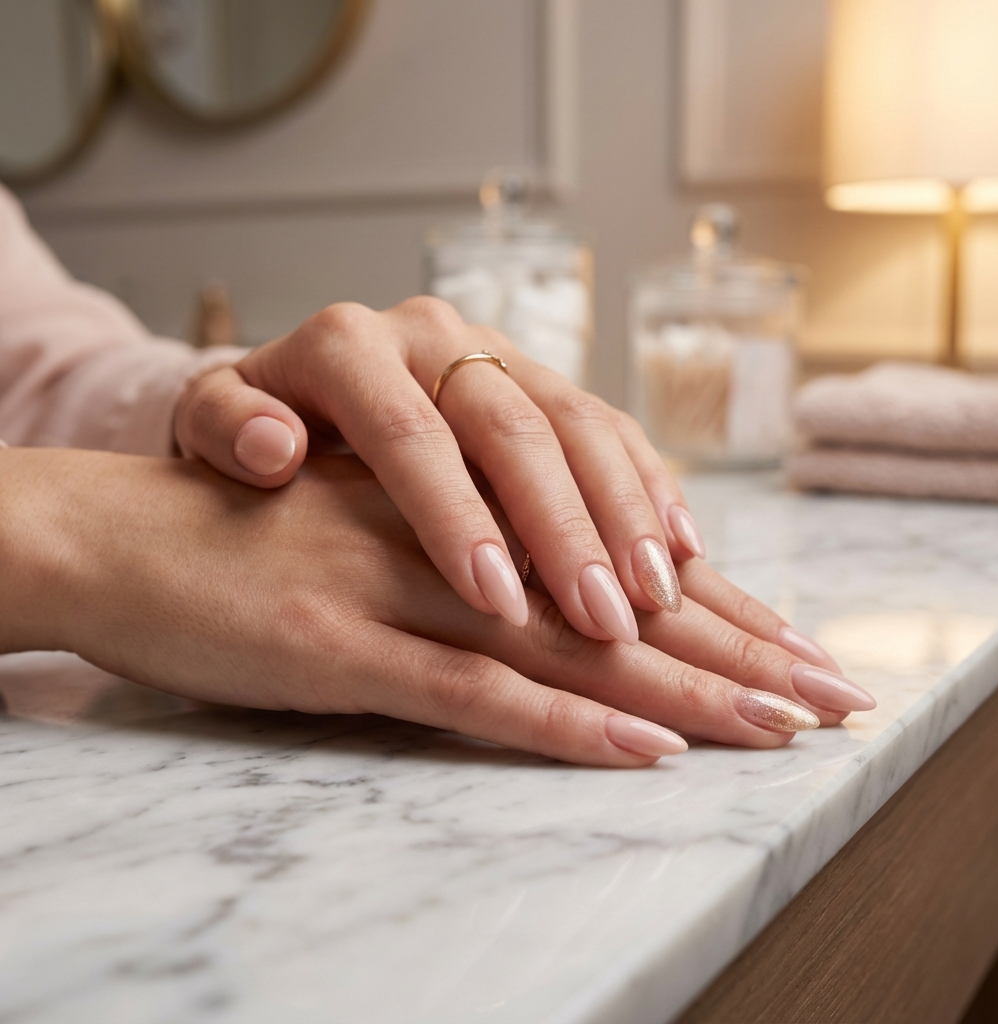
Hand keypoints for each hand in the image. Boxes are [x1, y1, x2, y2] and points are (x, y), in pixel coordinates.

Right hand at [0, 449, 869, 766]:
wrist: (126, 528)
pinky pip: (470, 686)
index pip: (611, 545)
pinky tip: (643, 746)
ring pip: (563, 635)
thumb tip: (552, 585)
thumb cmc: (255, 527)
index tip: (791, 643)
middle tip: (827, 692)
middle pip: (613, 589)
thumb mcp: (380, 515)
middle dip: (731, 643)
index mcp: (464, 488)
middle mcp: (447, 523)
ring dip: (677, 681)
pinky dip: (562, 719)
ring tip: (772, 724)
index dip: (709, 597)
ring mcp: (397, 580)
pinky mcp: (339, 641)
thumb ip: (467, 536)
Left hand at [173, 298, 708, 645]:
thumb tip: (271, 448)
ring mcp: (499, 354)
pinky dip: (650, 490)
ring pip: (580, 427)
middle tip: (604, 620)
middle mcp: (437, 336)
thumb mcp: (213, 421)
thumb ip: (224, 429)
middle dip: (565, 528)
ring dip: (626, 516)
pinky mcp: (542, 382)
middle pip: (515, 427)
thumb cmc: (254, 428)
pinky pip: (611, 429)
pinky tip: (684, 551)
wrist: (295, 385)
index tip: (494, 601)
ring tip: (657, 598)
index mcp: (351, 345)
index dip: (455, 515)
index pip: (411, 432)